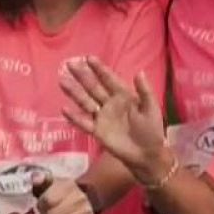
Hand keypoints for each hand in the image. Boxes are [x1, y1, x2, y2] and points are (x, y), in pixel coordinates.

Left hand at [35, 175, 97, 213]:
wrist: (85, 198)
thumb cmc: (62, 192)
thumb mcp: (51, 182)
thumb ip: (40, 179)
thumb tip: (35, 178)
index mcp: (68, 186)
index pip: (48, 200)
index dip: (41, 205)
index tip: (41, 206)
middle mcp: (80, 198)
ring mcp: (87, 211)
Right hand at [60, 58, 168, 173]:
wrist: (147, 155)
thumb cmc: (151, 130)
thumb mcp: (152, 109)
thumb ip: (145, 92)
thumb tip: (139, 72)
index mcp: (123, 96)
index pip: (109, 79)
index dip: (99, 69)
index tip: (88, 58)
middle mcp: (109, 104)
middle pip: (93, 87)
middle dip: (82, 75)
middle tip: (69, 64)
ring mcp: (102, 117)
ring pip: (85, 101)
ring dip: (74, 92)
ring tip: (62, 81)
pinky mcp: (97, 131)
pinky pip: (84, 122)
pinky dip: (74, 117)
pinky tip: (64, 109)